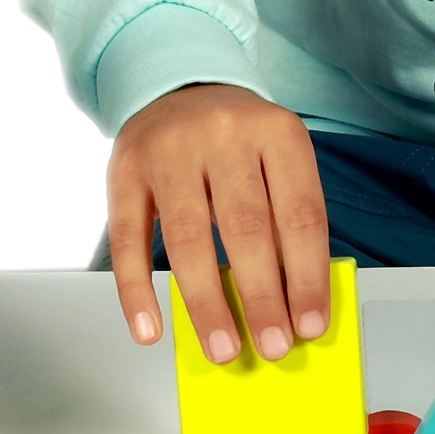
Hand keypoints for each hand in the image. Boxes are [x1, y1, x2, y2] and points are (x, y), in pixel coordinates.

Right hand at [105, 82, 333, 364]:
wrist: (177, 85)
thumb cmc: (237, 142)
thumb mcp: (275, 160)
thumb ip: (284, 220)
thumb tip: (291, 306)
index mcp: (277, 132)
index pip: (301, 214)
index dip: (307, 276)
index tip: (310, 326)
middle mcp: (223, 135)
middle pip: (246, 227)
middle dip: (261, 297)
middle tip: (273, 347)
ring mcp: (169, 151)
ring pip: (188, 239)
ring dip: (207, 303)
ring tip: (223, 348)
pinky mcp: (124, 171)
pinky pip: (127, 240)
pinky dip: (137, 292)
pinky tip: (150, 330)